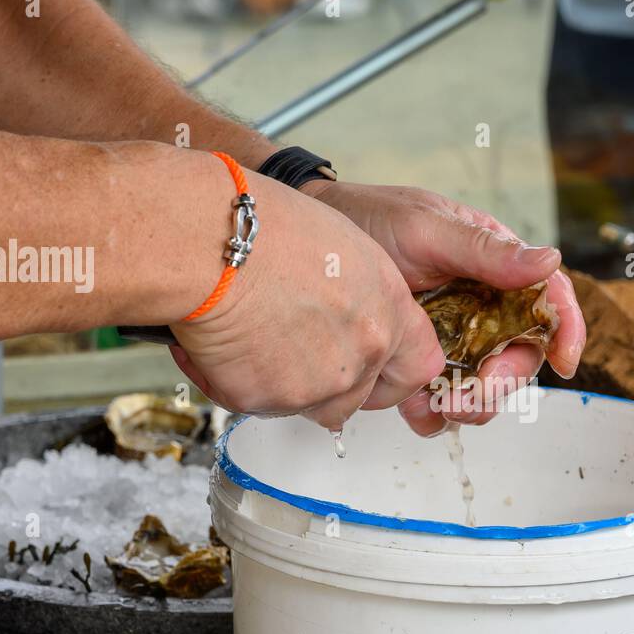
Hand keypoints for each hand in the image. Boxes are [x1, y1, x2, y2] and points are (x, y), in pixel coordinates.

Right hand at [168, 172, 444, 430]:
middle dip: (331, 382)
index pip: (420, 367)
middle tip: (295, 347)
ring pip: (312, 405)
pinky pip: (261, 405)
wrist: (213, 241)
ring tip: (256, 335)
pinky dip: (239, 381)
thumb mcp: (343, 246)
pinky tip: (224, 340)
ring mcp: (323, 381)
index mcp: (389, 308)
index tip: (380, 372)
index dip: (395, 374)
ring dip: (287, 384)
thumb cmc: (267, 227)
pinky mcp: (275, 400)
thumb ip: (364, 295)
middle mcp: (365, 350)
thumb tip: (355, 318)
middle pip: (361, 395)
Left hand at [303, 181, 585, 436]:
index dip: (567, 331)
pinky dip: (433, 414)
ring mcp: (454, 337)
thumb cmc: (368, 220)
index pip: (550, 298)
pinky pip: (440, 398)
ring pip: (484, 385)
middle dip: (501, 383)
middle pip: (519, 355)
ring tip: (439, 404)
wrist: (310, 246)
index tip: (565, 362)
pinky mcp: (421, 362)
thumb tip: (549, 260)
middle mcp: (483, 304)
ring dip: (470, 404)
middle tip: (471, 394)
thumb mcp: (425, 228)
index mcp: (497, 266)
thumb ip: (484, 250)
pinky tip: (416, 412)